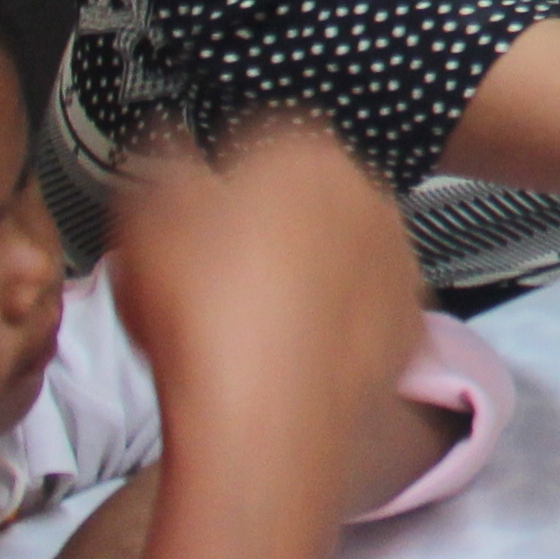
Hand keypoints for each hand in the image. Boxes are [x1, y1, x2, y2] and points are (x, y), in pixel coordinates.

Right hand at [104, 121, 424, 458]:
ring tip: (257, 324)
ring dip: (312, 275)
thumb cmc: (201, 309)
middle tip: (220, 279)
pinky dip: (341, 325)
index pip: (261, 147)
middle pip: (310, 200)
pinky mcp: (413, 322)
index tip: (194, 228)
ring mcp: (399, 259)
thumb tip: (168, 143)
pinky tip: (298, 354)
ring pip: (344, 254)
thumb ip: (162, 165)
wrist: (266, 414)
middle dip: (272, 228)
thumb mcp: (146, 220)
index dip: (222, 189)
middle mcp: (368, 194)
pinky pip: (368, 311)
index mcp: (305, 152)